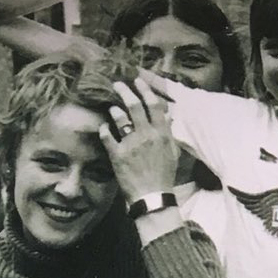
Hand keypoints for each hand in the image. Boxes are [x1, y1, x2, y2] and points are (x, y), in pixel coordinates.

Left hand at [99, 79, 182, 200]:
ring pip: (120, 118)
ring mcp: (131, 144)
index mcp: (162, 134)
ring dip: (114, 110)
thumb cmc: (164, 175)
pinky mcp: (117, 155)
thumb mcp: (173, 153)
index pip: (155, 105)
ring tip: (111, 107)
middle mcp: (147, 136)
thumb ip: (169, 134)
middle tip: (117, 84)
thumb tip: (168, 118)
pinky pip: (107, 136)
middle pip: (135, 106)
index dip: (146, 91)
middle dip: (125, 91)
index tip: (138, 81)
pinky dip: (104, 129)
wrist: (153, 196)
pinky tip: (103, 127)